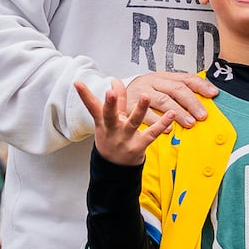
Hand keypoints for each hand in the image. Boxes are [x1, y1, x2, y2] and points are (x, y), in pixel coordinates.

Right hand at [75, 78, 200, 166]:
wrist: (115, 168)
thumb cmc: (113, 138)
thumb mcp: (110, 121)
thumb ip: (116, 101)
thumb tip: (116, 80)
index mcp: (102, 121)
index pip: (91, 106)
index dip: (84, 94)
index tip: (77, 82)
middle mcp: (112, 129)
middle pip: (109, 115)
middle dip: (110, 103)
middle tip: (110, 92)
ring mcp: (125, 138)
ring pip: (133, 122)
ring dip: (139, 109)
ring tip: (145, 96)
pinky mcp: (139, 146)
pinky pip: (151, 133)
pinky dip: (162, 124)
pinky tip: (171, 114)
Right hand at [119, 71, 216, 123]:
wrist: (112, 97)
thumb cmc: (142, 94)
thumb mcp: (159, 87)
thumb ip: (179, 90)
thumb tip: (207, 94)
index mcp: (162, 77)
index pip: (185, 78)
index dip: (200, 85)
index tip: (213, 94)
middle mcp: (152, 82)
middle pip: (175, 89)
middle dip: (191, 102)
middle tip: (202, 115)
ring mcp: (141, 94)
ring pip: (163, 101)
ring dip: (177, 112)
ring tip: (189, 122)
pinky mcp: (130, 108)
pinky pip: (146, 115)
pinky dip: (158, 122)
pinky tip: (168, 128)